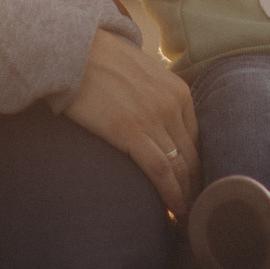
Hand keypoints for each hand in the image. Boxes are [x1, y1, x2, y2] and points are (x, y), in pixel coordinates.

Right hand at [61, 28, 197, 215]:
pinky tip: (173, 212)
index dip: (197, 168)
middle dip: (196, 187)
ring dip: (186, 197)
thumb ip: (156, 95)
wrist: (71, 50)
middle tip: (196, 210)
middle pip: (192, 156)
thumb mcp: (142, 73)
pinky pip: (160, 171)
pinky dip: (171, 195)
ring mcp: (153, 118)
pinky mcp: (130, 131)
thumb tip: (158, 121)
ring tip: (186, 218)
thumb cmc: (100, 62)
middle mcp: (173, 105)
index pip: (196, 139)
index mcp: (179, 91)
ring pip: (180, 168)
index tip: (195, 187)